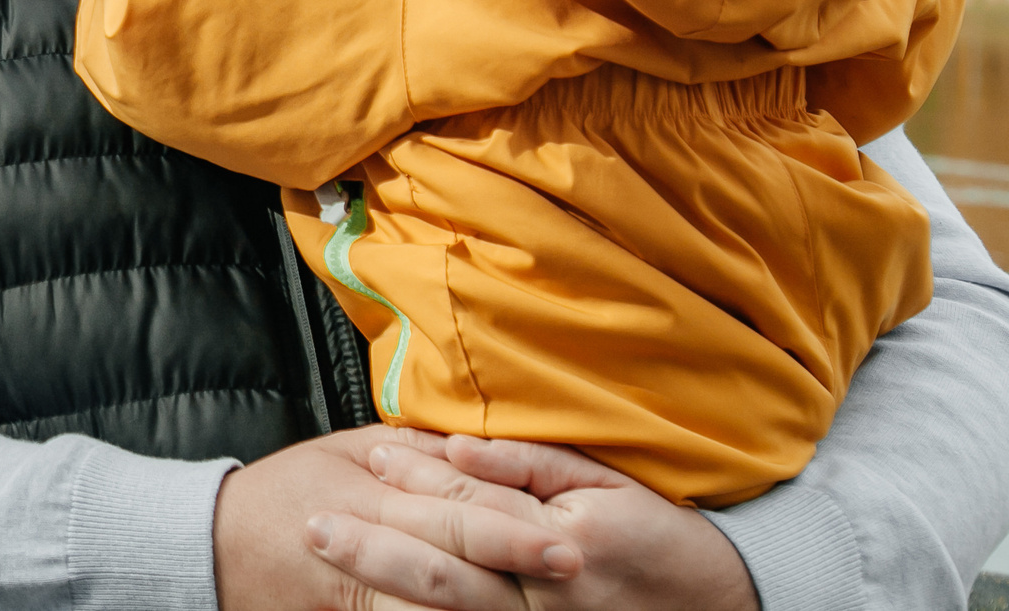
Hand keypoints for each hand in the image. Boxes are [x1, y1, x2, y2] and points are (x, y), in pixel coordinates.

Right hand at [217, 428, 574, 610]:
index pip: (450, 512)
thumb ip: (411, 451)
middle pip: (452, 568)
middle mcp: (366, 549)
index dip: (511, 528)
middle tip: (574, 570)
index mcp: (366, 498)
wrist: (213, 547)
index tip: (568, 539)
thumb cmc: (285, 492)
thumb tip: (478, 449)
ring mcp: (356, 600)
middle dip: (514, 570)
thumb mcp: (341, 452)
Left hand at [306, 434, 756, 610]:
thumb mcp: (607, 484)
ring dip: (383, 585)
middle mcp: (545, 594)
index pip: (469, 502)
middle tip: (313, 522)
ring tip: (330, 559)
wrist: (725, 606)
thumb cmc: (662, 536)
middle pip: (442, 567)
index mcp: (561, 541)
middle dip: (373, 544)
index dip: (415, 476)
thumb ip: (528, 463)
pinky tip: (376, 606)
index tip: (370, 456)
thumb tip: (453, 444)